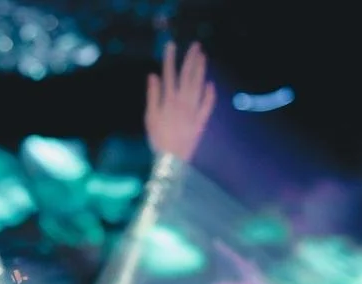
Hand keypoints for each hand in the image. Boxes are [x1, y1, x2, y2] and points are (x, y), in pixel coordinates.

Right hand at [145, 42, 214, 161]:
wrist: (172, 160)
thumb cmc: (157, 139)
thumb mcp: (150, 117)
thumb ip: (153, 95)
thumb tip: (153, 76)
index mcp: (168, 100)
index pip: (169, 74)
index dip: (170, 58)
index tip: (171, 45)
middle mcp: (183, 103)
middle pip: (188, 76)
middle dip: (191, 59)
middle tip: (195, 45)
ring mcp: (194, 111)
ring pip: (199, 86)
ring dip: (201, 70)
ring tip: (203, 57)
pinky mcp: (201, 121)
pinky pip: (208, 105)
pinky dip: (210, 94)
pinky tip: (211, 83)